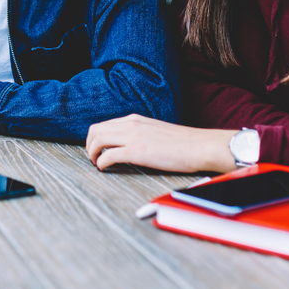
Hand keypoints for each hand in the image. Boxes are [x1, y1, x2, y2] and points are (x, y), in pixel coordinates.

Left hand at [85, 114, 237, 172]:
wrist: (200, 146)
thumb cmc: (183, 143)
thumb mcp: (156, 131)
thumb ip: (140, 133)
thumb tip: (128, 143)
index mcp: (135, 119)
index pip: (104, 124)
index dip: (95, 138)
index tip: (96, 150)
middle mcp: (131, 124)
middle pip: (95, 130)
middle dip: (89, 145)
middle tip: (93, 158)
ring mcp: (133, 137)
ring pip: (98, 140)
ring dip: (92, 154)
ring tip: (97, 164)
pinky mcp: (137, 151)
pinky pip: (108, 156)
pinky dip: (101, 163)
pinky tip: (104, 169)